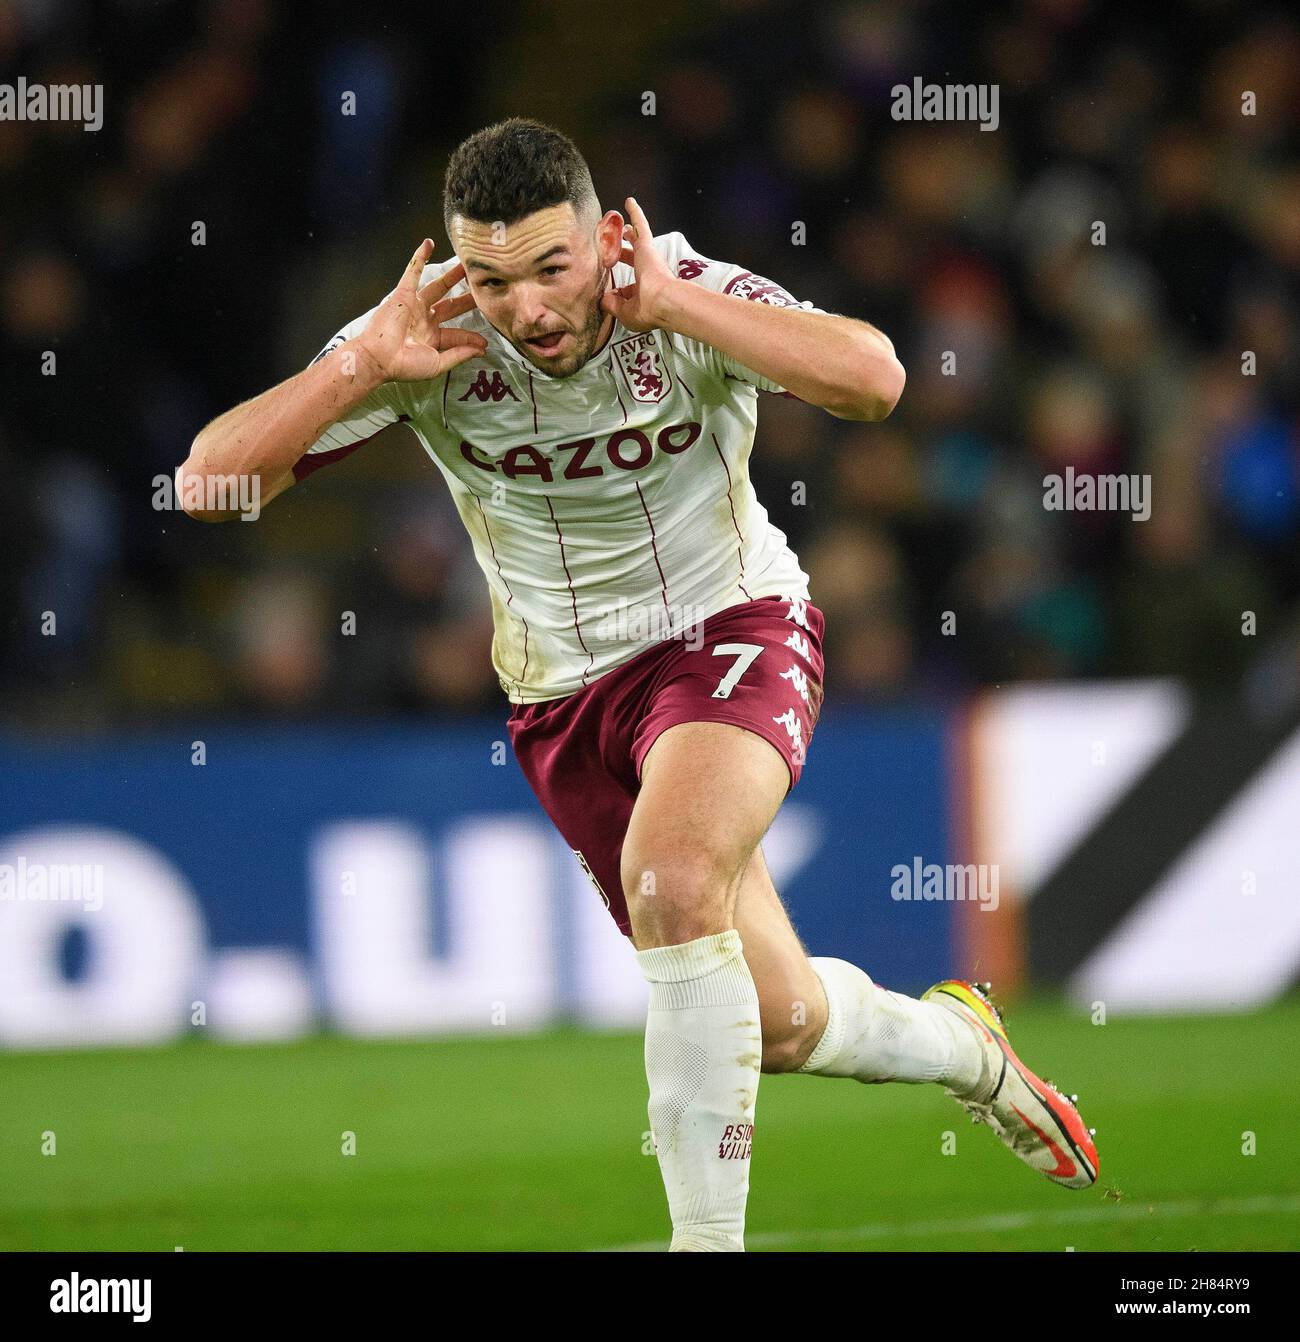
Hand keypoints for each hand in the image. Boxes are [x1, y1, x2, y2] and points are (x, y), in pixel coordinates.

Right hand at [354, 240, 486, 381]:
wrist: (380, 358)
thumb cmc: (405, 365)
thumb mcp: (438, 364)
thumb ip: (459, 355)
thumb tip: (481, 350)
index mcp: (432, 338)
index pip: (457, 334)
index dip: (472, 337)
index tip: (486, 342)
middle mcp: (424, 320)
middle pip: (452, 306)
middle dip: (468, 299)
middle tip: (484, 289)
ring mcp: (415, 306)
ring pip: (438, 286)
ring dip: (452, 276)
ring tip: (466, 265)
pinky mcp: (403, 294)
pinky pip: (413, 271)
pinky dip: (420, 257)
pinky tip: (428, 243)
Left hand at [600, 197, 677, 333]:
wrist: (663, 301)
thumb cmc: (647, 310)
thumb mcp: (625, 313)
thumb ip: (611, 304)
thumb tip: (602, 297)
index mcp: (643, 291)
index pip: (628, 288)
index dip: (620, 290)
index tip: (612, 292)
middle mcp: (646, 273)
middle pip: (631, 258)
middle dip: (622, 253)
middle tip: (615, 247)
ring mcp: (647, 257)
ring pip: (636, 239)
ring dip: (629, 231)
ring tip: (621, 224)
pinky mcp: (646, 245)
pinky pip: (641, 224)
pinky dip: (635, 212)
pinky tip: (628, 201)